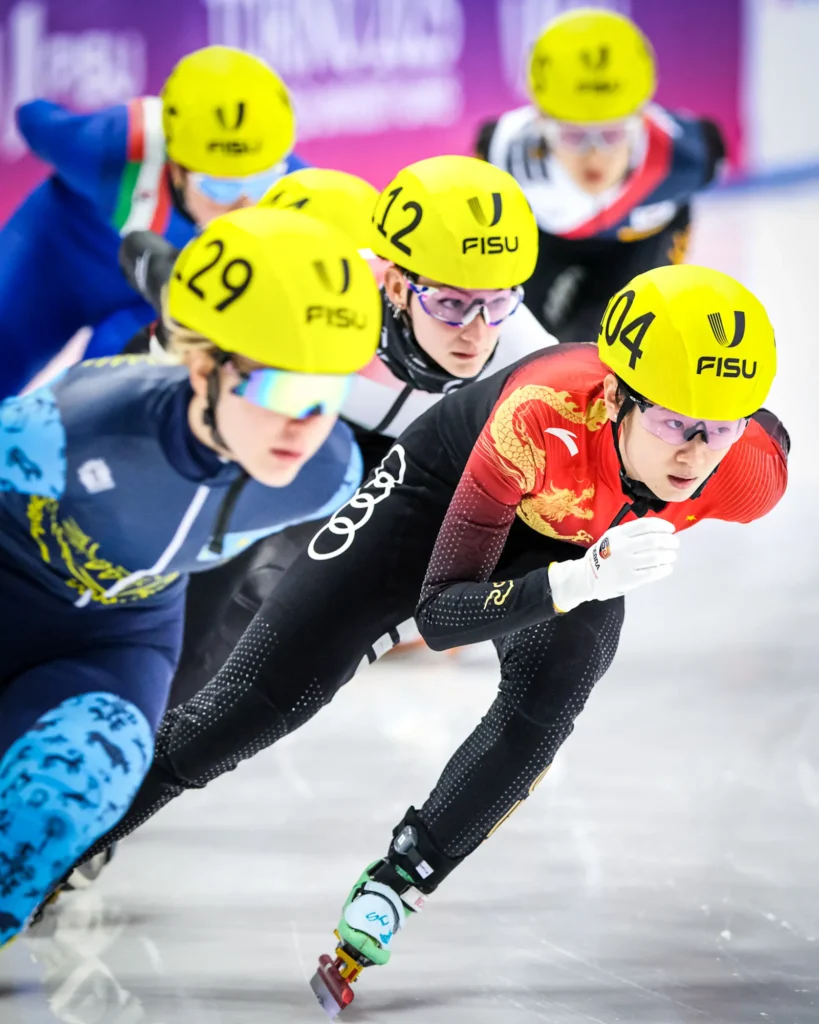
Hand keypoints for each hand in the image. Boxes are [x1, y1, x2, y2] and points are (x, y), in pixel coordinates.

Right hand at [548, 518, 678, 612]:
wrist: (587, 577)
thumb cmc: (604, 555)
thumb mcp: (612, 537)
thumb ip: (631, 533)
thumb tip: (660, 530)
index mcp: (618, 534)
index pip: (645, 525)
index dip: (662, 525)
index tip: (671, 529)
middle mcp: (622, 547)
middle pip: (654, 540)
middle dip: (669, 540)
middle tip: (675, 543)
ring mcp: (625, 564)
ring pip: (656, 557)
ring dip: (669, 555)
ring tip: (671, 556)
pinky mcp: (629, 579)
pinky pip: (652, 573)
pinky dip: (664, 569)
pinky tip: (666, 568)